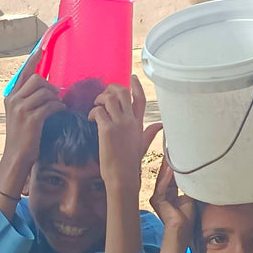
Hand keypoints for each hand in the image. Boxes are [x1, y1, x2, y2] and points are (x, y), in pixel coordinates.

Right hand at [0, 50, 64, 193]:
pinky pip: (51, 105)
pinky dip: (59, 107)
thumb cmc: (25, 136)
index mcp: (11, 96)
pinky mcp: (32, 119)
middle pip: (36, 79)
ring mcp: (21, 109)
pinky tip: (60, 111)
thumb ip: (31, 100)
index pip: (23, 73)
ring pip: (45, 91)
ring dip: (56, 98)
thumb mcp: (22, 114)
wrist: (17, 156)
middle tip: (57, 96)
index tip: (41, 48)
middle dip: (50, 86)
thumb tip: (49, 89)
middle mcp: (14, 100)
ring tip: (58, 106)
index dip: (33, 60)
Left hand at [89, 76, 161, 192]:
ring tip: (95, 107)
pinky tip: (91, 120)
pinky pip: (98, 111)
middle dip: (111, 89)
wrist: (123, 175)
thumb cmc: (131, 162)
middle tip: (103, 95)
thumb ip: (150, 132)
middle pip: (123, 93)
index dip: (136, 85)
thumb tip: (160, 125)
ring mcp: (119, 124)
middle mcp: (131, 120)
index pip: (140, 98)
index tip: (131, 77)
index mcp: (139, 123)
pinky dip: (92, 112)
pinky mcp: (107, 129)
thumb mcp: (143, 144)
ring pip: (109, 98)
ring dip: (99, 100)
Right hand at [150, 155, 194, 240]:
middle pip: (165, 176)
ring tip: (171, 155)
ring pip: (163, 179)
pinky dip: (168, 177)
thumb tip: (196, 174)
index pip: (171, 178)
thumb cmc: (187, 217)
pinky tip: (171, 168)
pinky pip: (163, 185)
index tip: (177, 156)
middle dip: (169, 164)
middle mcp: (161, 194)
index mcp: (168, 194)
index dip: (174, 168)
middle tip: (171, 150)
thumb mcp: (190, 197)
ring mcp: (157, 197)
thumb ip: (189, 186)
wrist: (183, 229)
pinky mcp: (157, 199)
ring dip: (167, 167)